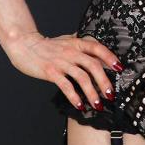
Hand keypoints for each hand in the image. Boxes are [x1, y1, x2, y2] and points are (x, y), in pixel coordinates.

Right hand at [7, 31, 123, 111]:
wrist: (25, 45)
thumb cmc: (47, 45)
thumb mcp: (66, 39)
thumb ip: (80, 43)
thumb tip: (95, 47)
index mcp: (77, 43)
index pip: (98, 48)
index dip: (110, 58)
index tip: (119, 69)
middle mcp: (72, 52)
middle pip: (93, 66)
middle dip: (104, 82)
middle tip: (111, 94)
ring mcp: (62, 62)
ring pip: (82, 78)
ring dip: (92, 93)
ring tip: (98, 104)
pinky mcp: (51, 72)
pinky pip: (66, 86)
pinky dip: (74, 97)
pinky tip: (79, 105)